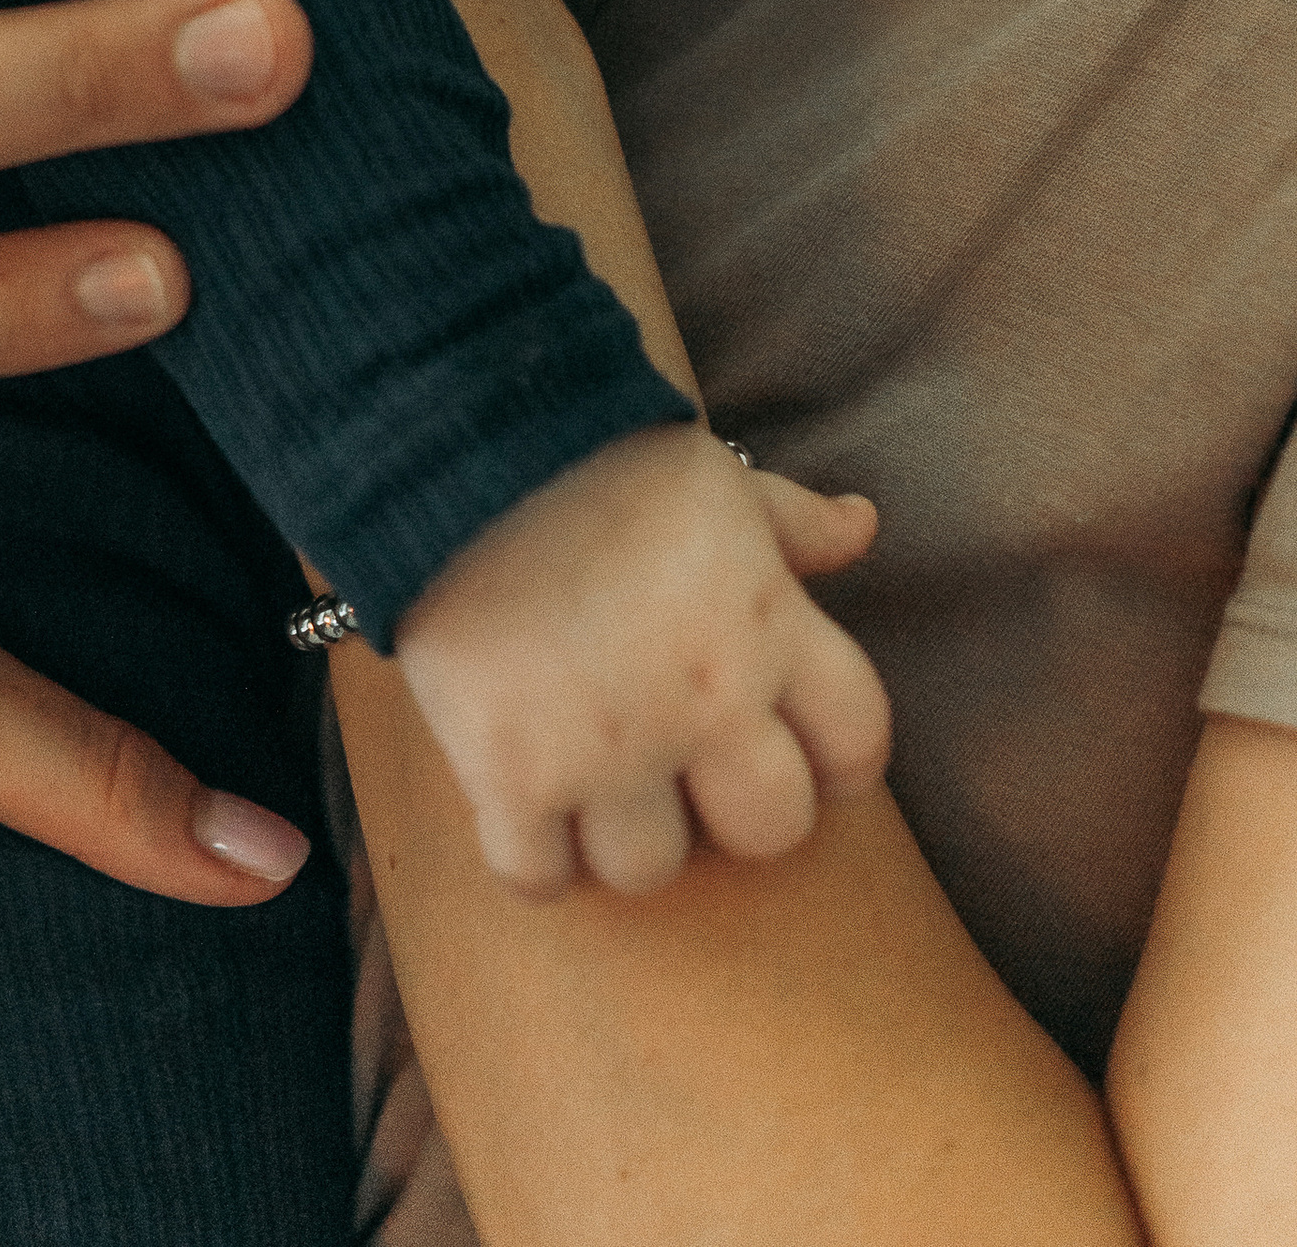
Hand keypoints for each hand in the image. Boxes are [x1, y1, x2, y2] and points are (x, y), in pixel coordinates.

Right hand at [390, 422, 888, 899]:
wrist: (459, 447)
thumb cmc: (595, 454)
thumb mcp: (714, 477)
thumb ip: (793, 520)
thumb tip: (863, 524)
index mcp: (770, 628)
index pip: (857, 743)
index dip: (832, 758)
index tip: (790, 746)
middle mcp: (706, 703)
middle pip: (769, 831)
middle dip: (731, 809)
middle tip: (683, 770)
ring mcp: (609, 750)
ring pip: (649, 867)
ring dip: (620, 832)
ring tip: (587, 780)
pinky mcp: (511, 775)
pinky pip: (537, 876)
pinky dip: (529, 855)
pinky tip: (516, 801)